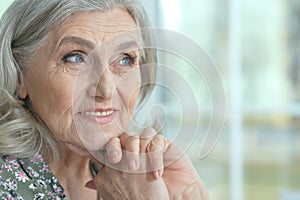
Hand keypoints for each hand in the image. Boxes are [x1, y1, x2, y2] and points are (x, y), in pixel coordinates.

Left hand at [88, 128, 208, 199]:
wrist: (175, 195)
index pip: (108, 147)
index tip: (83, 148)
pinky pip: (156, 141)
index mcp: (123, 159)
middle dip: (117, 147)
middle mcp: (135, 149)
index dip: (97, 146)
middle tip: (117, 160)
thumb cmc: (151, 195)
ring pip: (138, 136)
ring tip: (137, 169)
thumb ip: (106, 183)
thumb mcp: (124, 189)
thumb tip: (88, 183)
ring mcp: (149, 145)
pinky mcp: (164, 144)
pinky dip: (155, 157)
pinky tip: (156, 174)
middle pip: (121, 137)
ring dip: (136, 151)